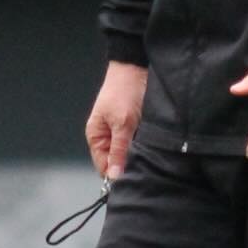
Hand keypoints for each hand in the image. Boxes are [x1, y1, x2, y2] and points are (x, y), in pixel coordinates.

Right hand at [85, 60, 148, 179]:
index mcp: (96, 136)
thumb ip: (118, 150)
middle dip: (128, 165)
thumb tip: (113, 176)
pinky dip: (143, 145)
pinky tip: (151, 146)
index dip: (116, 174)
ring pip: (128, 153)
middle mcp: (106, 137)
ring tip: (148, 154)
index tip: (132, 178)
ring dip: (137, 154)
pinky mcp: (133, 127)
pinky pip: (136, 144)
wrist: (136, 69)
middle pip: (116, 161)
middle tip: (143, 166)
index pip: (103, 166)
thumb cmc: (124, 92)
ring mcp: (120, 132)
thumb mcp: (122, 124)